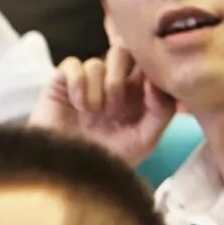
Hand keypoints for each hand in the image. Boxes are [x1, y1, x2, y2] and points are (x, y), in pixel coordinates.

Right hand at [34, 44, 175, 168]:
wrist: (67, 173)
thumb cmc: (106, 159)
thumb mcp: (145, 140)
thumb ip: (161, 110)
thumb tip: (155, 82)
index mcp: (136, 92)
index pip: (147, 63)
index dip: (147, 71)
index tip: (146, 93)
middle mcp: (111, 82)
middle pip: (122, 51)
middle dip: (118, 80)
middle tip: (113, 107)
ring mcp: (86, 81)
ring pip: (97, 63)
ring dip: (95, 91)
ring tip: (90, 115)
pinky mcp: (61, 81)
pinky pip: (72, 65)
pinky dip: (77, 84)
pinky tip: (76, 105)